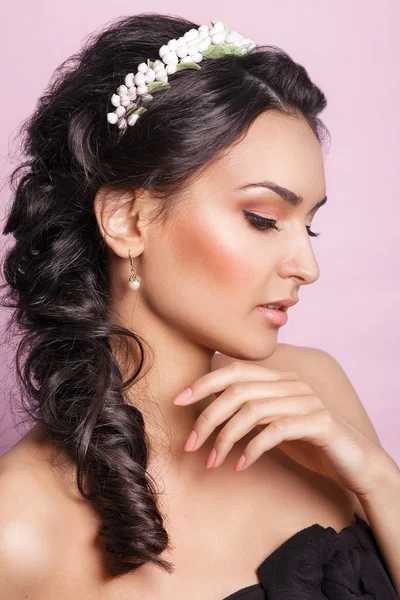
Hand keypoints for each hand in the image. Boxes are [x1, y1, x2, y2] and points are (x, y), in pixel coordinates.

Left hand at [173, 361, 388, 497]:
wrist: (354, 459)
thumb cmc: (307, 440)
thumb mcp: (273, 421)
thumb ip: (249, 410)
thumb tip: (206, 412)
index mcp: (279, 379)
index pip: (234, 371)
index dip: (203, 383)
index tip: (178, 401)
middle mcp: (291, 384)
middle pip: (237, 392)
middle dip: (208, 418)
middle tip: (191, 445)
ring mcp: (306, 401)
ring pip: (252, 412)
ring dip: (225, 439)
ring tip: (212, 461)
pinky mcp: (319, 423)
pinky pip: (276, 431)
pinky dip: (252, 449)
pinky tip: (241, 465)